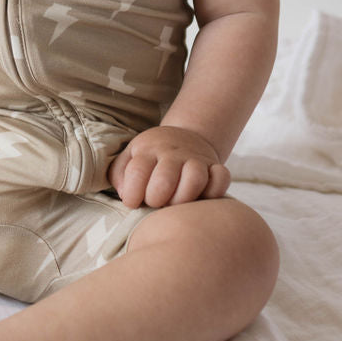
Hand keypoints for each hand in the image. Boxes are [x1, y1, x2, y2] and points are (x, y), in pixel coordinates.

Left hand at [107, 126, 229, 208]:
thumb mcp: (129, 158)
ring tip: (176, 203)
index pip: (137, 172)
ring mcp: (196, 158)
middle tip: (155, 203)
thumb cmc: (151, 158)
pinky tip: (202, 197)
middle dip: (156, 198)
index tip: (132, 202)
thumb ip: (119, 175)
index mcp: (147, 151)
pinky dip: (214, 190)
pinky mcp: (215, 165)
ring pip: (195, 178)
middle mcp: (172, 153)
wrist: (183, 138)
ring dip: (183, 197)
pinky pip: (222, 178)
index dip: (132, 194)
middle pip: (165, 179)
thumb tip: (126, 194)